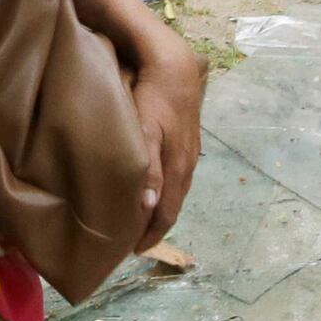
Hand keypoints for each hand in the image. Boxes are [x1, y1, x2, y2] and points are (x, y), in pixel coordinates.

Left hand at [124, 35, 205, 251]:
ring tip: (139, 222)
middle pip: (172, 206)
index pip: (166, 213)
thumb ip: (148, 168)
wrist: (176, 68)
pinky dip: (163, 192)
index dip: (151, 235)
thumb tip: (149, 206)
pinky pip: (175, 178)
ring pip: (175, 192)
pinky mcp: (185, 143)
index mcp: (177, 169)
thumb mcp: (146, 131)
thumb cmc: (155, 99)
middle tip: (131, 242)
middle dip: (154, 227)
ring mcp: (189, 154)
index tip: (133, 252)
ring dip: (160, 210)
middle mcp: (187, 166)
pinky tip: (153, 191)